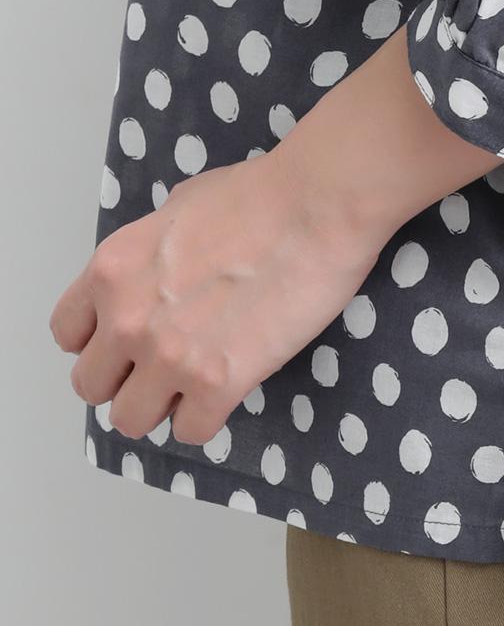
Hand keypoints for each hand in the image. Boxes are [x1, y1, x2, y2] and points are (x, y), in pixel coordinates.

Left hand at [49, 149, 383, 445]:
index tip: (129, 339)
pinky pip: (191, 431)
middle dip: (126, 378)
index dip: (100, 340)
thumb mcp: (179, 208)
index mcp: (111, 271)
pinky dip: (208, 417)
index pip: (67, 335)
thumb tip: (160, 271)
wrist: (314, 206)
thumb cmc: (259, 195)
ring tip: (196, 384)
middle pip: (91, 387)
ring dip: (162, 405)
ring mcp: (169, 356)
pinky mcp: (219, 382)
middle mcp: (126, 319)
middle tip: (166, 364)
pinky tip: (230, 390)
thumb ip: (152, 252)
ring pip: (130, 420)